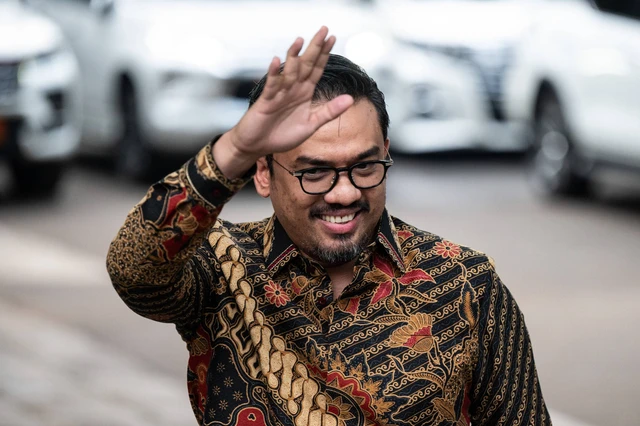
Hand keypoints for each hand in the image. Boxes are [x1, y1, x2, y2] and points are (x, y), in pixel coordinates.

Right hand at [228, 26, 353, 158]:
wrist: (258, 145)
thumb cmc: (282, 135)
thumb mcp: (311, 125)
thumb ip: (329, 111)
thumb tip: (350, 99)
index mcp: (304, 93)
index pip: (316, 70)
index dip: (325, 55)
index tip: (333, 39)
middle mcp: (293, 89)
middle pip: (305, 65)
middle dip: (315, 48)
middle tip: (324, 30)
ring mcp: (279, 93)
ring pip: (288, 72)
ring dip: (294, 56)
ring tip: (300, 40)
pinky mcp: (266, 101)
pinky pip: (271, 85)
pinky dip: (274, 74)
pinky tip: (277, 61)